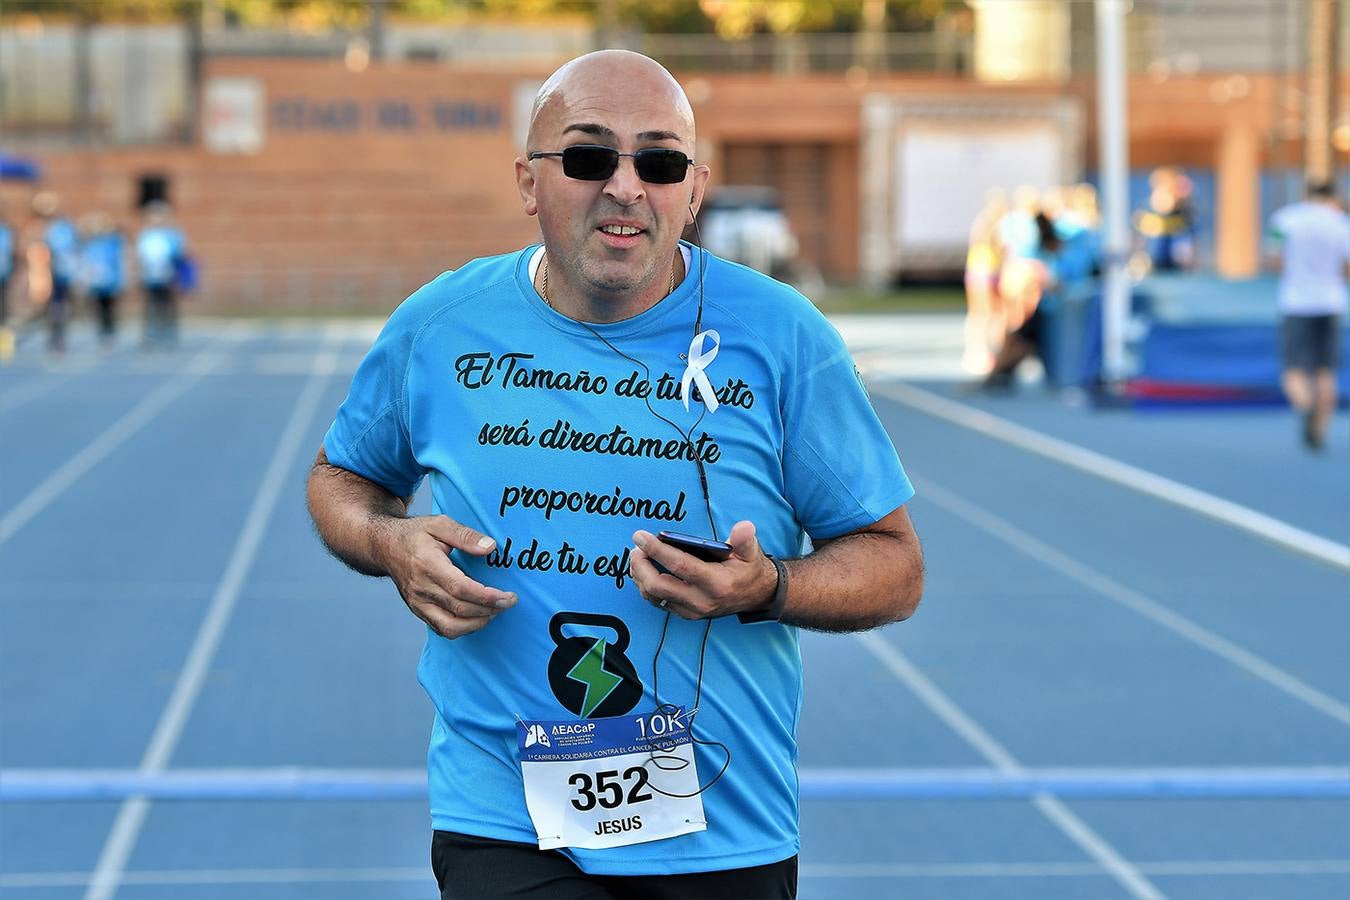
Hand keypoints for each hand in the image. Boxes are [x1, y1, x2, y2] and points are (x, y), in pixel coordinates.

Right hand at [383, 515, 515, 638]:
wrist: (384, 546)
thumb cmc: (416, 534)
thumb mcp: (440, 524)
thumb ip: (466, 535)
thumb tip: (491, 547)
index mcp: (427, 565)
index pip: (461, 588)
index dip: (487, 596)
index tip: (508, 596)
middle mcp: (421, 588)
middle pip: (460, 609)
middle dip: (489, 610)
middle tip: (509, 602)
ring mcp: (417, 603)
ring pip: (450, 627)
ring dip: (477, 623)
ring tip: (494, 611)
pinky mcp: (417, 610)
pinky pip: (441, 629)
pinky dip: (463, 628)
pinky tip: (477, 617)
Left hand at [628, 521, 775, 618]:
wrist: (757, 596)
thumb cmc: (749, 570)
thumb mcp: (751, 552)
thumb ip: (745, 539)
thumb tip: (743, 527)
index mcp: (716, 583)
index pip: (679, 565)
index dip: (657, 550)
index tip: (640, 536)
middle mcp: (701, 600)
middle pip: (658, 585)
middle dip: (641, 566)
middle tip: (636, 549)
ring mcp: (692, 611)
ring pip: (654, 597)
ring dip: (640, 577)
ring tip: (637, 558)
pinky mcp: (687, 614)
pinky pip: (659, 603)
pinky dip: (647, 587)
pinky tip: (644, 572)